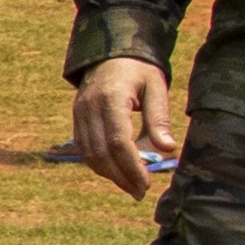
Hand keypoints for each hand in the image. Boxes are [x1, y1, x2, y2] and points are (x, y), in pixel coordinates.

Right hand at [73, 58, 175, 198]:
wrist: (111, 53)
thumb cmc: (138, 70)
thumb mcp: (156, 87)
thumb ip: (159, 118)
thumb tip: (168, 149)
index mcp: (111, 97)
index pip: (118, 141)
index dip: (132, 166)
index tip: (146, 183)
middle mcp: (89, 107)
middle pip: (101, 152)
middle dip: (121, 176)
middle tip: (140, 191)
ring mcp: (79, 113)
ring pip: (89, 154)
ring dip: (109, 174)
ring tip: (130, 186)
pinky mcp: (76, 118)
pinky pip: (83, 149)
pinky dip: (98, 164)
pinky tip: (115, 172)